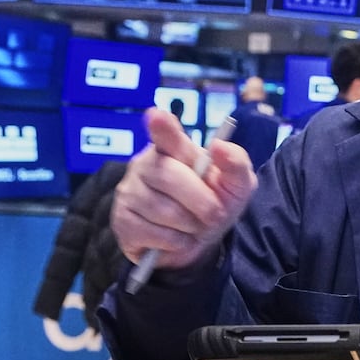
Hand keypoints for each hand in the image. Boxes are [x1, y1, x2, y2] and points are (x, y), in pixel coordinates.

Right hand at [111, 107, 256, 269]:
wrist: (199, 240)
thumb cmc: (215, 201)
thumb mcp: (236, 184)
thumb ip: (236, 163)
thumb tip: (219, 146)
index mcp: (174, 148)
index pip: (166, 134)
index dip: (161, 126)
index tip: (156, 116)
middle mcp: (146, 164)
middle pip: (170, 177)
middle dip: (202, 202)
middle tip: (215, 214)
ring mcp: (130, 192)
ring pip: (163, 210)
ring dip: (190, 226)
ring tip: (193, 225)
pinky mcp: (122, 221)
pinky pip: (153, 234)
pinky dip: (176, 242)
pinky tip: (177, 238)